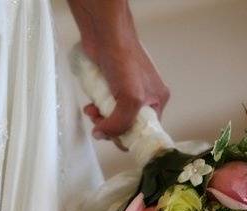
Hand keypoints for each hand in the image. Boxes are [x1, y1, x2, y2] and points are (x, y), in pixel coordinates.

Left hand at [69, 0, 169, 142]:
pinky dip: (95, 110)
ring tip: (92, 112)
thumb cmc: (124, 59)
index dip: (128, 138)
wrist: (104, 36)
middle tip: (100, 123)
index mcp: (157, 102)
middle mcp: (144, 100)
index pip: (145, 133)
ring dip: (100, 119)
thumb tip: (104, 134)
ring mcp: (126, 94)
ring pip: (113, 119)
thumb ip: (121, 122)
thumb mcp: (130, 98)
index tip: (114, 138)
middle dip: (111, 128)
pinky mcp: (111, 89)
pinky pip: (103, 108)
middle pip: (127, 128)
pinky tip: (90, 105)